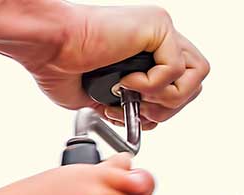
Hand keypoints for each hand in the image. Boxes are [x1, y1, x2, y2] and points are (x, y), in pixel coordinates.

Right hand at [0, 2, 208, 129]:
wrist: (47, 47)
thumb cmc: (58, 64)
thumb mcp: (97, 96)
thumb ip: (125, 104)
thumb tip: (139, 118)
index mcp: (144, 49)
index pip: (181, 83)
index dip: (162, 108)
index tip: (130, 114)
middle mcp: (156, 38)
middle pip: (195, 81)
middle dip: (167, 108)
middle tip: (136, 111)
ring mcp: (159, 31)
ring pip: (196, 75)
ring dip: (165, 99)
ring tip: (134, 97)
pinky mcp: (158, 27)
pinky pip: (175, 69)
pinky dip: (150, 86)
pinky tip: (124, 82)